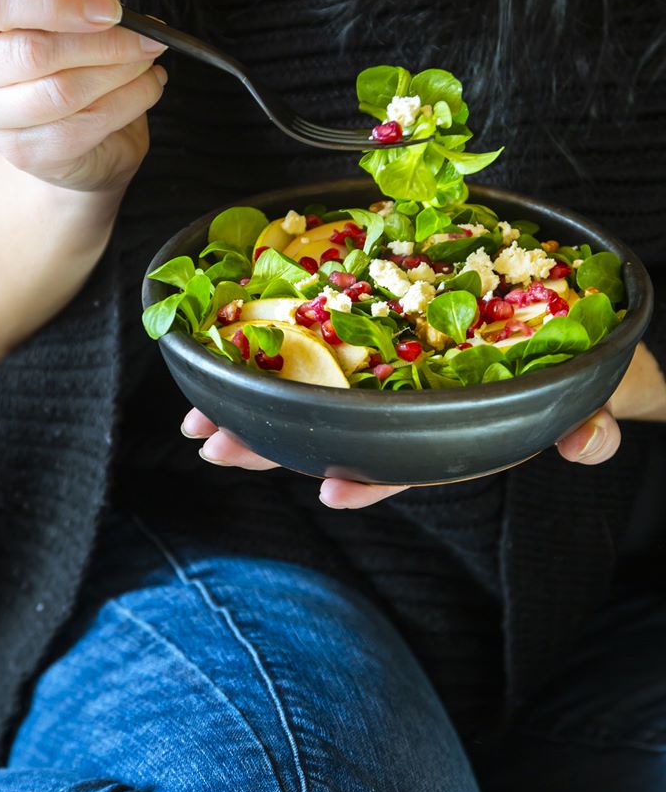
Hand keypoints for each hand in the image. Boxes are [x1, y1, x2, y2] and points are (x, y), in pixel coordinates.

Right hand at [0, 0, 166, 193]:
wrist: (74, 137)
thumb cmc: (66, 58)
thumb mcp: (76, 6)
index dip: (57, 0)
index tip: (111, 6)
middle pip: (31, 52)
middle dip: (102, 41)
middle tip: (148, 36)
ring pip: (60, 93)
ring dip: (119, 74)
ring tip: (148, 60)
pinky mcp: (20, 153)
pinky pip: (80, 127)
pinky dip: (127, 103)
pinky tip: (147, 87)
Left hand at [181, 343, 665, 508]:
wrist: (570, 301)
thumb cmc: (576, 351)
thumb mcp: (594, 382)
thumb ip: (593, 417)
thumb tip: (588, 440)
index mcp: (456, 418)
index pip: (412, 457)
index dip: (375, 476)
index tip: (334, 490)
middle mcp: (412, 396)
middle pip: (341, 427)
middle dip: (277, 443)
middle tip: (217, 449)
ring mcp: (387, 358)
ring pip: (315, 386)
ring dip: (255, 401)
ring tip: (199, 418)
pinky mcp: (369, 305)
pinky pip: (315, 322)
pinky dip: (268, 334)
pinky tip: (221, 345)